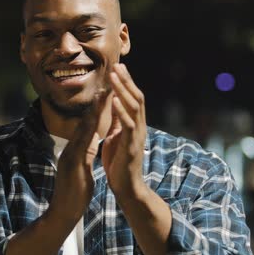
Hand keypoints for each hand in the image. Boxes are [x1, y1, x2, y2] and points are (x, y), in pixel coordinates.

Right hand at [47, 91, 107, 225]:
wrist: (63, 212)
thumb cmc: (73, 192)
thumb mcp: (81, 168)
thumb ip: (84, 153)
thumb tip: (91, 141)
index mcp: (75, 151)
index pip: (87, 126)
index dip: (97, 110)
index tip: (107, 94)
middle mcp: (70, 149)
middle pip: (84, 122)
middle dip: (96, 104)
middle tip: (106, 85)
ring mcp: (70, 156)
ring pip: (83, 129)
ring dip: (93, 112)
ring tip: (102, 95)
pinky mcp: (72, 164)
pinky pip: (81, 144)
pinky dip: (88, 130)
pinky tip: (94, 121)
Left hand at [102, 63, 146, 197]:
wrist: (127, 188)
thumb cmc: (120, 164)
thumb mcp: (116, 139)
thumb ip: (117, 123)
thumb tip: (113, 107)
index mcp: (134, 125)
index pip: (133, 99)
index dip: (126, 83)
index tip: (118, 68)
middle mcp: (140, 127)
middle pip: (137, 98)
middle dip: (126, 81)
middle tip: (117, 65)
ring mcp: (137, 136)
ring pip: (134, 107)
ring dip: (123, 90)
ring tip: (114, 76)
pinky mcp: (132, 146)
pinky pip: (128, 125)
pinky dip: (122, 111)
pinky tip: (115, 101)